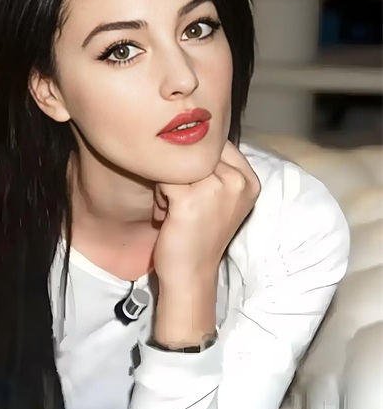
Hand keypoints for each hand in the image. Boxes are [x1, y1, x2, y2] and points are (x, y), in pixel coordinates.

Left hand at [153, 142, 260, 286]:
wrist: (191, 275)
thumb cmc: (200, 236)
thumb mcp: (219, 198)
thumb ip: (215, 168)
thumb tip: (190, 133)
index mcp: (250, 180)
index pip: (218, 144)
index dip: (197, 161)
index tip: (193, 188)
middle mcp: (238, 182)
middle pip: (197, 152)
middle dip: (181, 171)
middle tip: (178, 200)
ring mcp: (215, 189)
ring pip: (178, 163)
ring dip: (167, 184)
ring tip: (171, 208)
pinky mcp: (189, 200)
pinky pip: (163, 178)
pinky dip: (159, 196)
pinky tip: (165, 216)